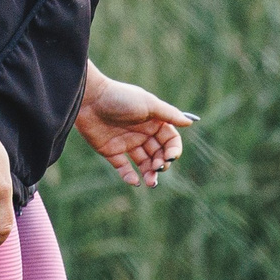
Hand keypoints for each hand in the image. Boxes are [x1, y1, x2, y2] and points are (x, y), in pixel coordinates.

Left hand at [75, 72, 194, 187]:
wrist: (89, 98)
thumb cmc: (120, 98)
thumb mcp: (148, 104)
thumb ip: (169, 114)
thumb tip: (189, 123)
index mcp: (154, 122)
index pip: (170, 140)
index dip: (173, 150)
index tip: (169, 157)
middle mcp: (142, 133)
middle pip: (158, 154)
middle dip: (162, 164)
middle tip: (158, 168)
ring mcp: (127, 143)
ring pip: (143, 163)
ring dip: (149, 173)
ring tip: (151, 181)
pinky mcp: (111, 151)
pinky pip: (123, 167)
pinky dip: (129, 176)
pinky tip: (134, 181)